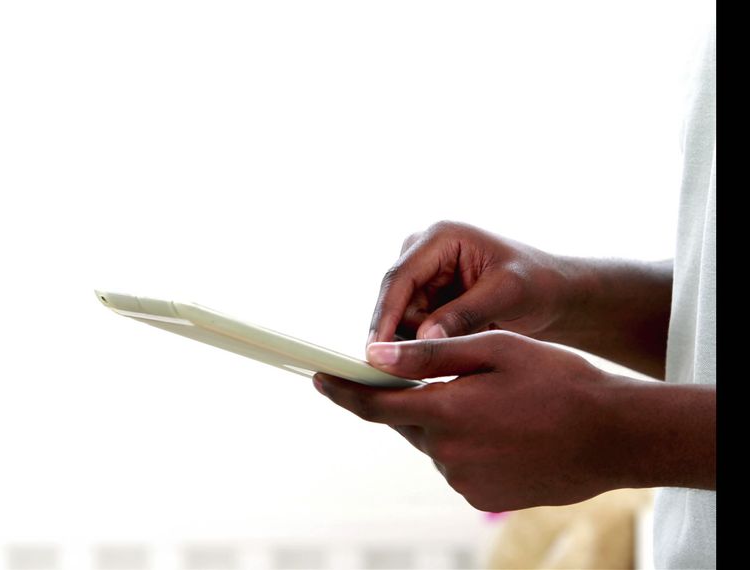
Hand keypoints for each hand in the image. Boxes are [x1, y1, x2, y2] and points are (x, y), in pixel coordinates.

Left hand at [315, 331, 636, 510]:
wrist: (615, 437)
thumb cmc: (559, 382)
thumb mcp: (496, 350)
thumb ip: (430, 353)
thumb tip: (375, 354)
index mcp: (444, 411)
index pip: (373, 404)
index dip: (342, 391)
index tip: (319, 378)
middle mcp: (446, 453)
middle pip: (406, 422)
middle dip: (411, 400)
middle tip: (446, 378)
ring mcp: (464, 481)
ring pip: (434, 444)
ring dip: (446, 423)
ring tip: (495, 405)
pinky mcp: (482, 498)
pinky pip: (458, 466)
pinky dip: (467, 447)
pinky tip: (504, 432)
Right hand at [368, 221, 571, 343]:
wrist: (554, 295)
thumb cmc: (538, 284)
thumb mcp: (505, 295)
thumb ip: (463, 314)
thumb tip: (423, 340)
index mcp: (440, 237)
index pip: (399, 278)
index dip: (385, 316)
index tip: (377, 352)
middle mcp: (423, 251)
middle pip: (393, 300)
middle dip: (404, 334)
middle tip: (424, 368)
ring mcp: (422, 274)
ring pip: (399, 318)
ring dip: (419, 341)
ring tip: (459, 351)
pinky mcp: (425, 296)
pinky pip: (411, 326)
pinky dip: (426, 343)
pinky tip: (452, 351)